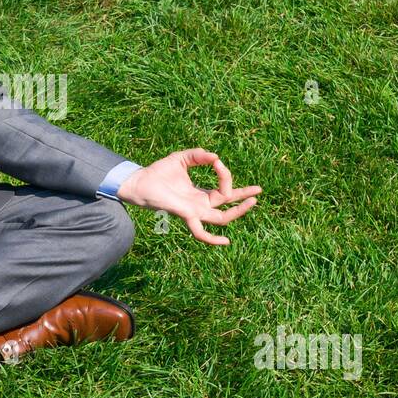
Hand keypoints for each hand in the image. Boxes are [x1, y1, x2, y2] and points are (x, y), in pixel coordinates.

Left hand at [115, 148, 261, 244]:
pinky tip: (226, 241)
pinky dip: (212, 239)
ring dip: (238, 211)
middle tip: (258, 190)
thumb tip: (215, 157)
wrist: (139, 182)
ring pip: (222, 218)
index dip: (225, 174)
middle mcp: (200, 205)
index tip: (216, 162)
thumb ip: (198, 155)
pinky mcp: (185, 215)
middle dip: (244, 198)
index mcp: (200, 193)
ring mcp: (194, 212)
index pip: (223, 188)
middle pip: (228, 206)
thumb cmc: (158, 172)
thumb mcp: (181, 158)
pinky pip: (200, 233)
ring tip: (253, 201)